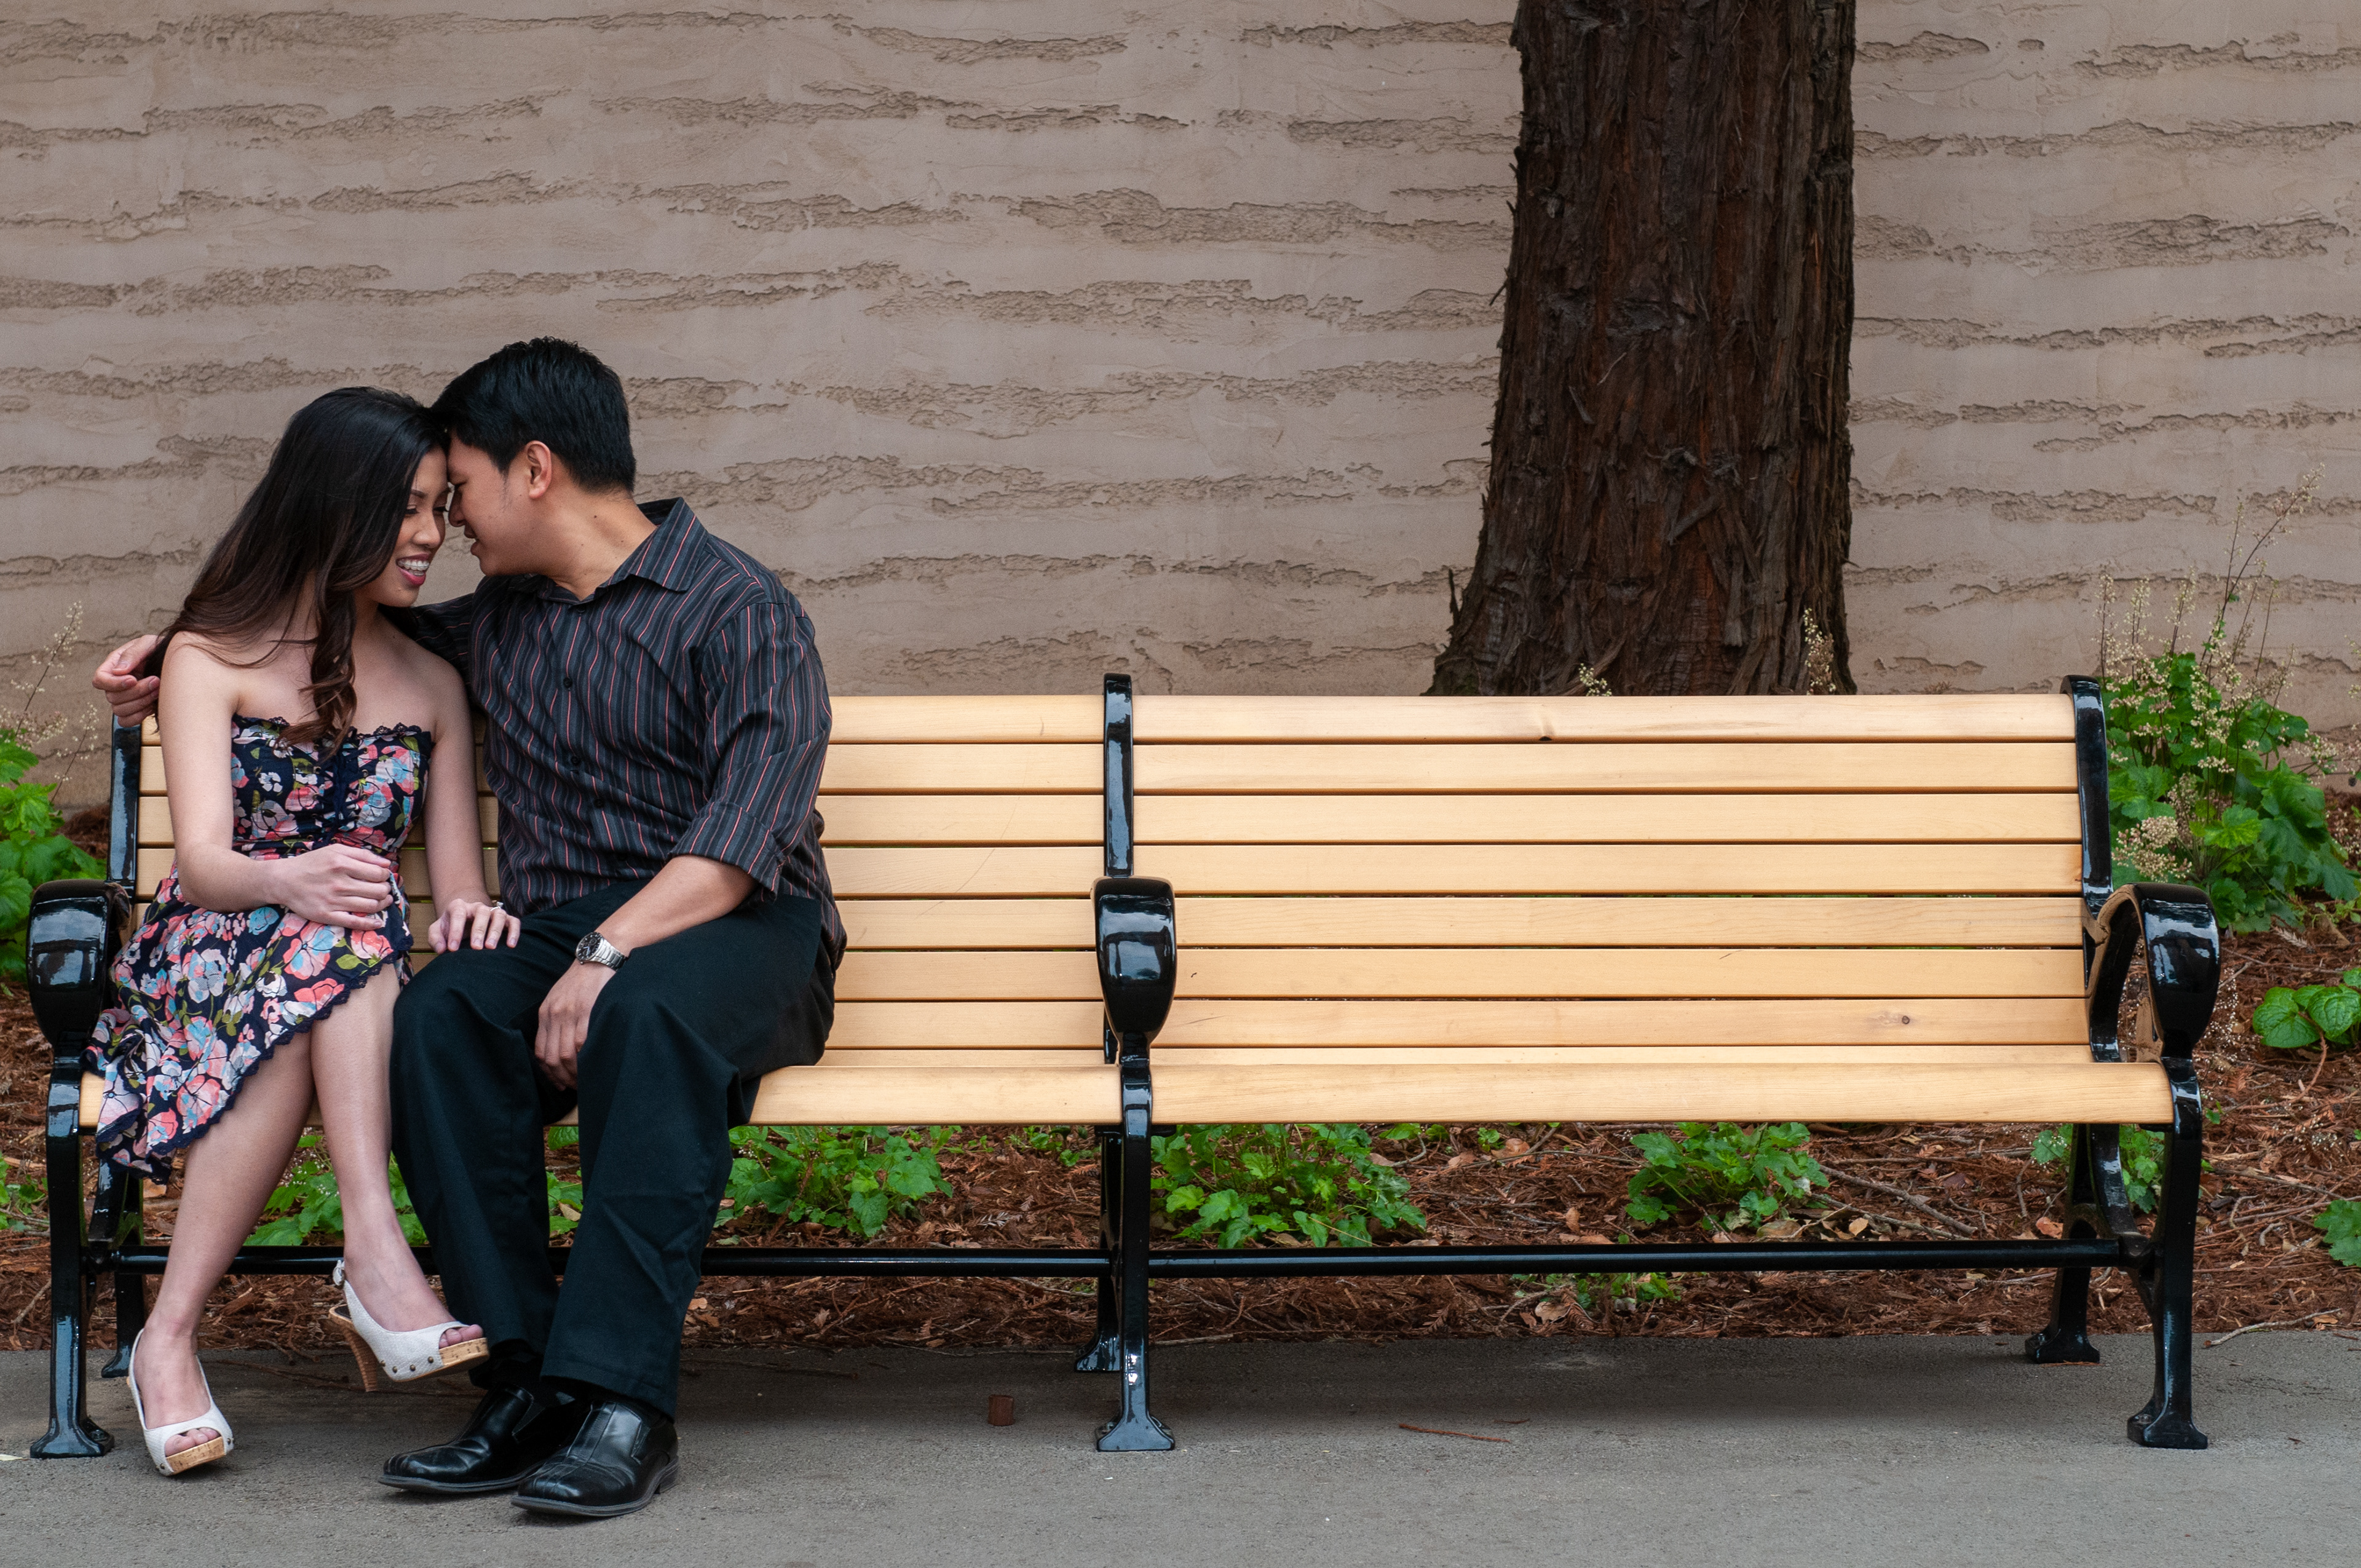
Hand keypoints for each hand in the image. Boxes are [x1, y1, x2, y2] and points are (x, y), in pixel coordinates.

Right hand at [95, 634, 162, 724]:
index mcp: (113, 666)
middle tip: (156, 681)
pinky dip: (139, 716)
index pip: (100, 680)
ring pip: (119, 710)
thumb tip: (117, 671)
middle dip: (136, 691)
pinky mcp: (134, 709)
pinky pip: (126, 721)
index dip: (113, 683)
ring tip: (158, 691)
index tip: (133, 680)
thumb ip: (132, 654)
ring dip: (140, 703)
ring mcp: (124, 698)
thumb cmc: (159, 649)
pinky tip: (152, 705)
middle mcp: (116, 683)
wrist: (177, 662)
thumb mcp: (147, 644)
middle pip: (112, 697)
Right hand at [268, 843, 396, 928]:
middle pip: (378, 891)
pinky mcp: (327, 915)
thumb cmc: (312, 863)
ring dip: (382, 904)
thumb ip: (362, 854)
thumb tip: (387, 863)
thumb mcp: (335, 850)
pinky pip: (354, 922)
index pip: (378, 873)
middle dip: (386, 889)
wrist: (283, 880)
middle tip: (384, 888)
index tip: (383, 876)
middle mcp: (339, 883)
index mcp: (342, 864)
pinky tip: (378, 922)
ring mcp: (333, 901)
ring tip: (383, 900)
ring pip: (370, 906)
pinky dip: (370, 924)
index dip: (385, 876)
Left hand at [429, 895, 521, 952]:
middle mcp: (477, 907)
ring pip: (499, 915)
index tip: (453, 949)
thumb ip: (435, 938)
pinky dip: (514, 932)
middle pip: (482, 912)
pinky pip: (514, 922)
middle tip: (476, 948)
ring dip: (496, 931)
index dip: (455, 931)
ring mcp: (493, 912)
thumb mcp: (437, 931)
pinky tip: (511, 945)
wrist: (464, 922)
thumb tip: (442, 949)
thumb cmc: (450, 928)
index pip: (458, 914)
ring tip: (491, 947)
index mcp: (459, 906)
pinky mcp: (506, 919)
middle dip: (479, 930)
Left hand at [535, 960, 616, 1088]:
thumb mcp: (561, 997)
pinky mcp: (586, 1010)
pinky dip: (584, 1059)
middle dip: (561, 1077)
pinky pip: (581, 1043)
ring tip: (584, 1080)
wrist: (598, 957)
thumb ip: (557, 1018)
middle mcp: (554, 1014)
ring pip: (565, 1054)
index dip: (549, 1072)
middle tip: (573, 1087)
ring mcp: (569, 1013)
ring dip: (573, 1072)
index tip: (559, 1083)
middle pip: (551, 1057)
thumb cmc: (583, 979)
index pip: (540, 1051)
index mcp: (545, 1012)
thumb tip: (561, 1046)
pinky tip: (591, 1064)